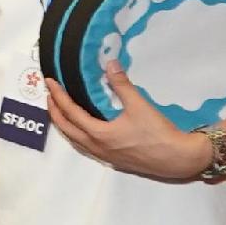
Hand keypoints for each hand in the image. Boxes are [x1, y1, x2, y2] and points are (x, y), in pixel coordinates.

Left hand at [43, 64, 212, 180]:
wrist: (177, 159)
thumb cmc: (157, 133)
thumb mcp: (139, 105)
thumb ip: (122, 85)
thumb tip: (109, 64)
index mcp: (98, 134)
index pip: (70, 113)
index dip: (58, 96)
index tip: (50, 83)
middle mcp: (96, 147)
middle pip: (66, 129)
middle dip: (54, 112)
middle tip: (49, 96)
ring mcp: (104, 156)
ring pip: (75, 140)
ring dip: (64, 125)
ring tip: (60, 111)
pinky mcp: (113, 160)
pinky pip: (86, 147)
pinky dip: (77, 135)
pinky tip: (82, 130)